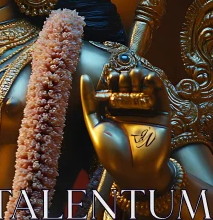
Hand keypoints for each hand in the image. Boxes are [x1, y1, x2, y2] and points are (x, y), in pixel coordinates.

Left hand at [80, 62, 172, 189]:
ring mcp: (146, 114)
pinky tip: (150, 77)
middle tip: (122, 76)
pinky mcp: (161, 117)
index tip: (110, 75)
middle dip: (125, 80)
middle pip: (128, 89)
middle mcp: (130, 111)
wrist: (133, 171)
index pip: (113, 91)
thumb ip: (89, 101)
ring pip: (144, 91)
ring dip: (141, 79)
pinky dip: (157, 86)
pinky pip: (161, 99)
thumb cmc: (110, 152)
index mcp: (113, 112)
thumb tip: (83, 77)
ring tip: (135, 73)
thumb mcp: (94, 124)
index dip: (112, 82)